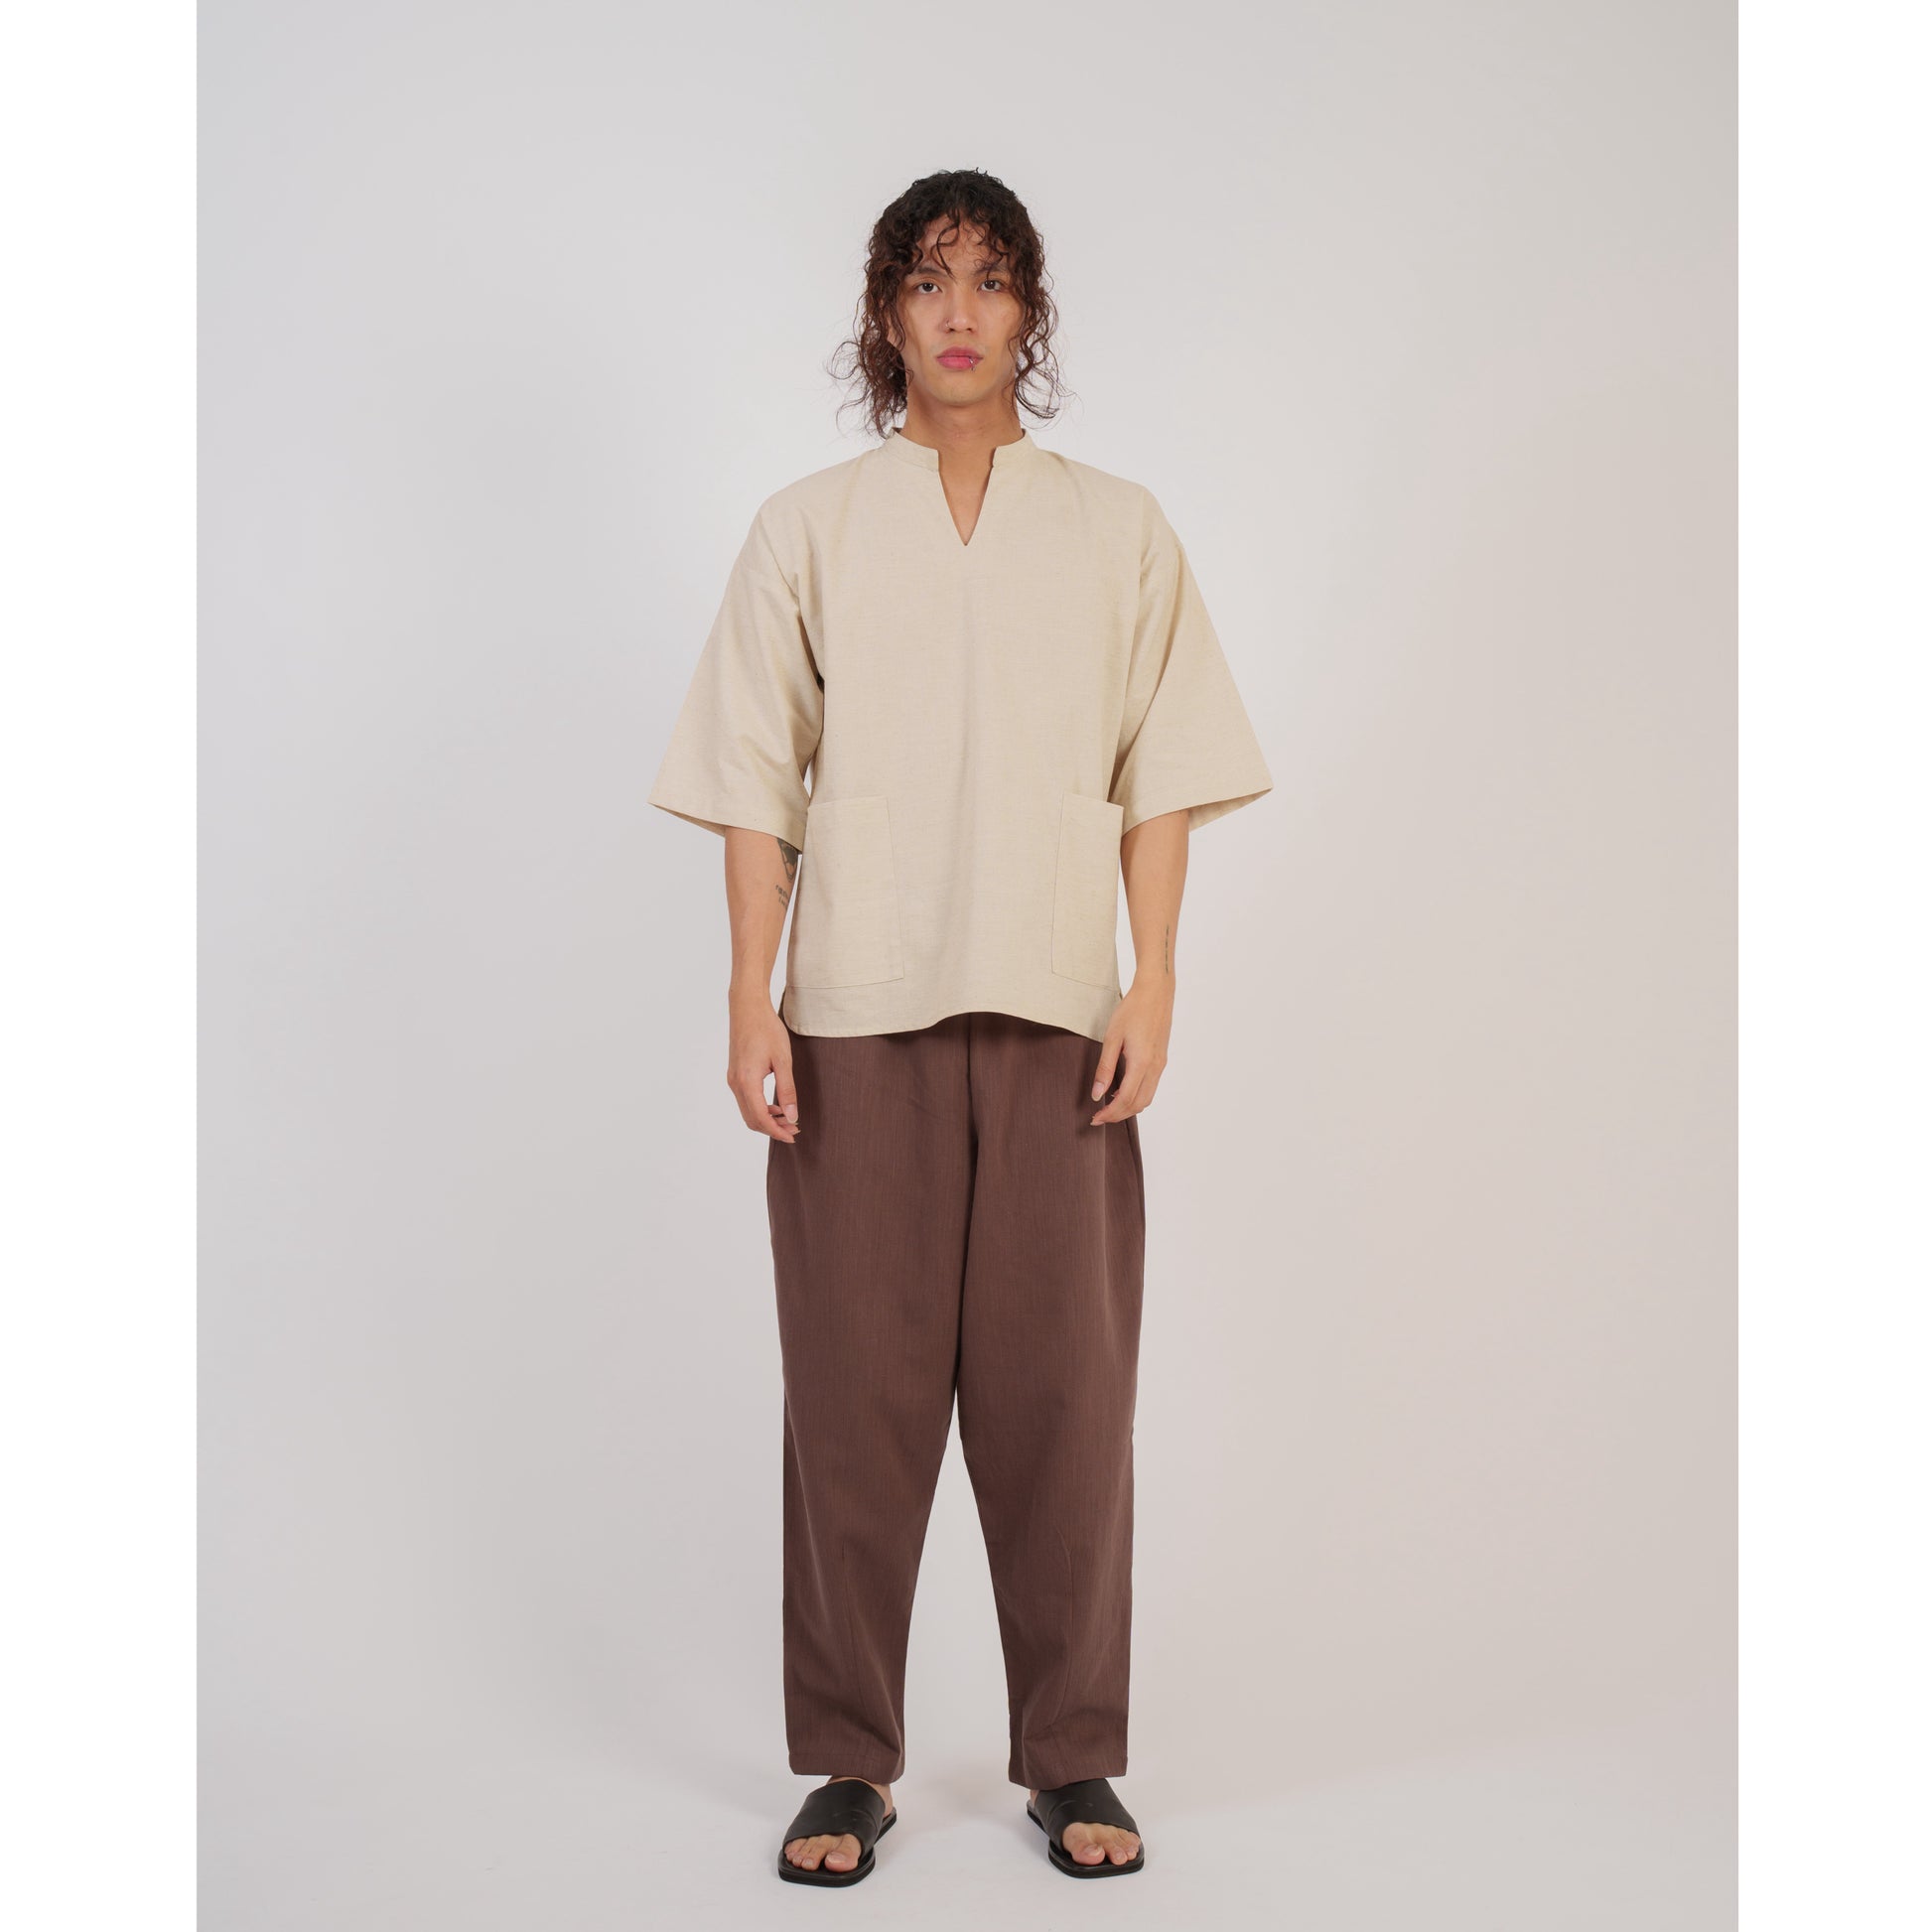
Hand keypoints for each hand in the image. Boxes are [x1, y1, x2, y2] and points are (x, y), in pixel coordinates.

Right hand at [727, 995, 802, 1142]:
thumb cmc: (767, 1029)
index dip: (776, 1131)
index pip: (760, 1118)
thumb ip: (787, 1090)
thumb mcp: (783, 1060)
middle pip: (752, 1119)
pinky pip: (746, 1101)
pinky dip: (760, 1109)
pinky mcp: (735, 1075)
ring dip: (767, 1119)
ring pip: (748, 1111)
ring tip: (788, 1118)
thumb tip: (792, 1115)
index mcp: (747, 1081)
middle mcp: (736, 1084)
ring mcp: (733, 1079)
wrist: (747, 1008)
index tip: (792, 1136)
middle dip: (772, 1128)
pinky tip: (777, 1106)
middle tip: (794, 1129)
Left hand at [1088, 978, 1173, 1124]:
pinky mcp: (1161, 1060)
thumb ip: (1105, 1068)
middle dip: (1118, 1115)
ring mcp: (1161, 1064)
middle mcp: (1155, 1067)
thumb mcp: (1112, 1037)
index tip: (1095, 1118)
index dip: (1110, 1113)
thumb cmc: (1132, 1010)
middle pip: (1138, 1105)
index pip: (1125, 1100)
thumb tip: (1097, 1094)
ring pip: (1147, 1098)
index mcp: (1141, 1063)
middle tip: (1099, 1117)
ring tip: (1108, 1106)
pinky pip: (1151, 1087)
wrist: (1156, 992)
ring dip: (1128, 1108)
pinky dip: (1137, 1096)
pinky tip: (1122, 1091)